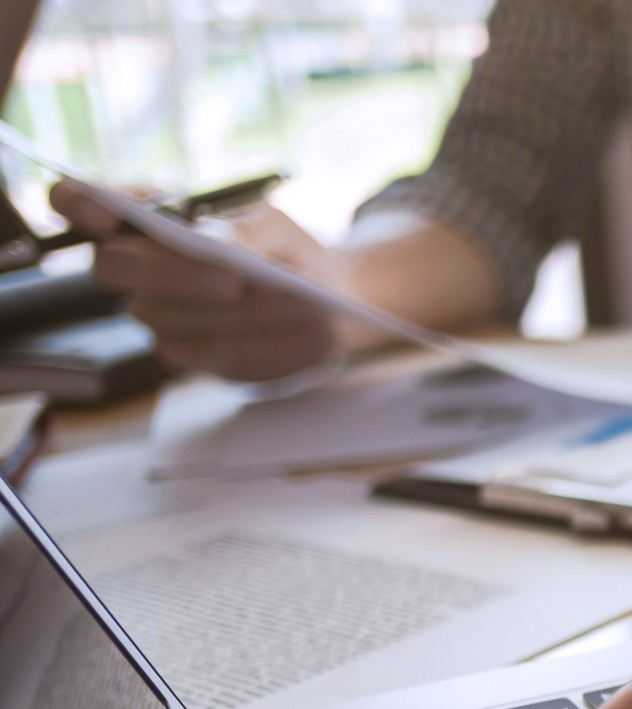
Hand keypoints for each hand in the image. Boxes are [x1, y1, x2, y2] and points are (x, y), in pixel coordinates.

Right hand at [50, 180, 342, 381]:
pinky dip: (262, 345)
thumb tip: (213, 240)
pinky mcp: (187, 355)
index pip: (80, 201)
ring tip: (299, 307)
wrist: (325, 301)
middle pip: (113, 268)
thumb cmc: (286, 250)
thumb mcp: (276, 224)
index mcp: (147, 217)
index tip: (100, 213)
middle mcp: (136, 266)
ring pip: (168, 319)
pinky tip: (302, 337)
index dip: (77, 203)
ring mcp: (156, 314)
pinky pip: (209, 356)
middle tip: (233, 282)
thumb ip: (245, 226)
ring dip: (236, 315)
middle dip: (171, 273)